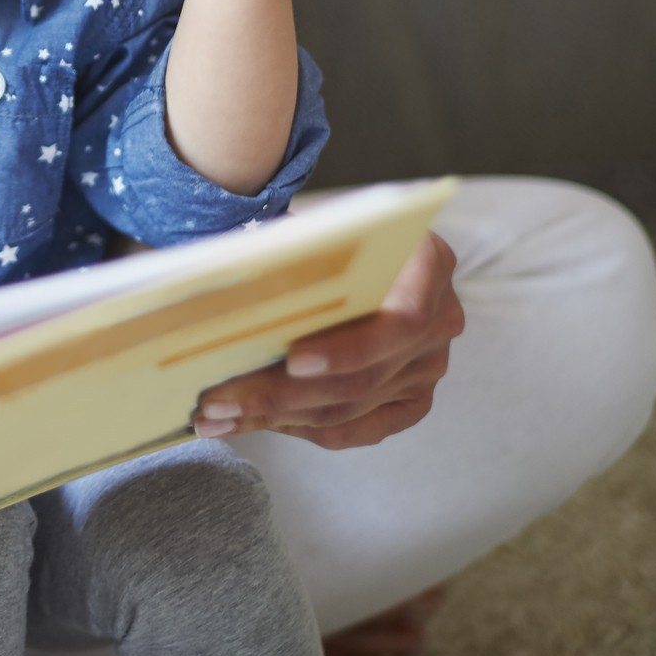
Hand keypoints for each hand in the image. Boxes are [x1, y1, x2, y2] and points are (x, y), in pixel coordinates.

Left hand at [190, 230, 462, 449]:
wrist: (362, 249)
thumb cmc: (334, 232)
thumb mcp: (318, 226)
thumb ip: (292, 250)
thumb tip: (229, 281)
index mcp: (429, 264)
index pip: (401, 319)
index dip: (347, 347)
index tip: (292, 360)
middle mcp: (440, 321)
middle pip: (362, 376)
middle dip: (282, 393)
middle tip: (218, 399)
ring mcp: (428, 367)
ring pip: (349, 408)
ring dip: (275, 415)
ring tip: (215, 414)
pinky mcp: (411, 401)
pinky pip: (355, 429)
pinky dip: (297, 427)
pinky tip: (247, 421)